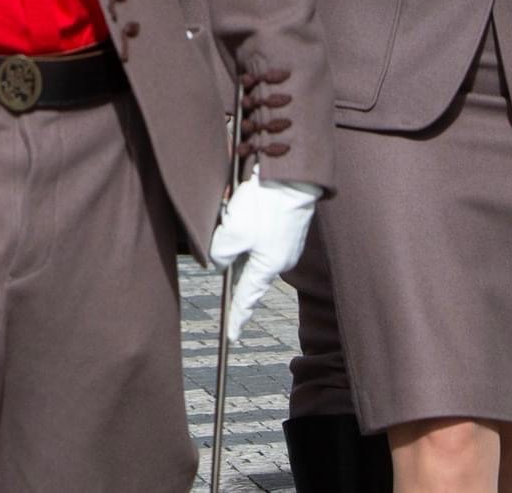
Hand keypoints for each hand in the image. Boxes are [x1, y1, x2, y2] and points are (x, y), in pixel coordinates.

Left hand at [207, 170, 321, 342]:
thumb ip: (219, 255)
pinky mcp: (284, 226)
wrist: (292, 176)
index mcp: (268, 267)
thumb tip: (218, 264)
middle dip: (229, 257)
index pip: (247, 298)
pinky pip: (258, 232)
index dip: (237, 316)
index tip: (232, 335)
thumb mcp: (232, 232)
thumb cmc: (264, 206)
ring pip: (249, 247)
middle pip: (245, 268)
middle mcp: (279, 259)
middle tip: (223, 240)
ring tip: (232, 212)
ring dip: (236, 234)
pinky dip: (246, 223)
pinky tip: (241, 207)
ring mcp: (284, 242)